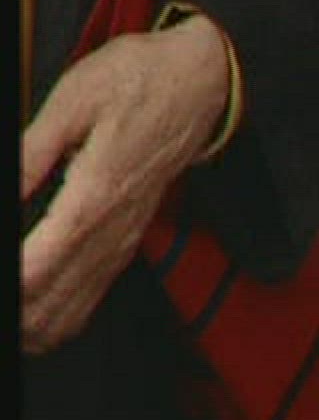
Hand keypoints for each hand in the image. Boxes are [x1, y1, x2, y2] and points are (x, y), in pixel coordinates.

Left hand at [21, 13, 230, 354]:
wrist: (198, 86)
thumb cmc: (134, 82)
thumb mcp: (71, 102)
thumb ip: (32, 152)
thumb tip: (9, 187)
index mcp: (97, 190)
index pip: (50, 252)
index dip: (22, 277)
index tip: (6, 287)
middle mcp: (116, 223)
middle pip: (62, 288)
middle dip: (28, 309)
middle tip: (8, 322)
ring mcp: (127, 234)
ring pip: (81, 297)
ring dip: (43, 322)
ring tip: (21, 337)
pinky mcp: (131, 235)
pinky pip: (99, 288)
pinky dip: (70, 315)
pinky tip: (47, 328)